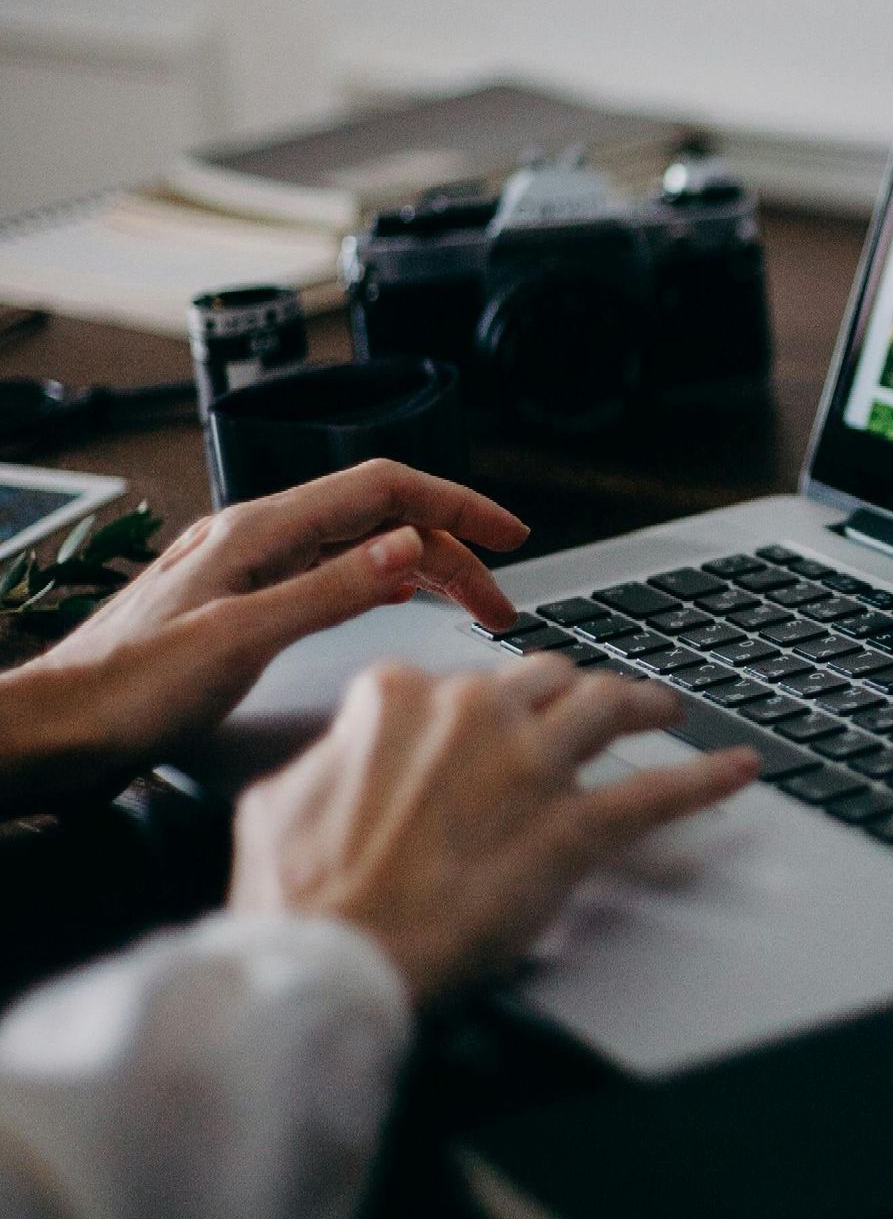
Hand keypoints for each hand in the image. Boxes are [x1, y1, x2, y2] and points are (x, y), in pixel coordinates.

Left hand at [0, 462, 528, 815]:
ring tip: (469, 611)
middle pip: (378, 521)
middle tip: (499, 604)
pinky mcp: (241, 606)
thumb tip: (408, 545)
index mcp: (260, 531)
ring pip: (357, 550)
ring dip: (420, 573)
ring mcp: (248, 571)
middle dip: (450, 552)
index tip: (508, 532)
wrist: (58, 729)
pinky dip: (379, 588)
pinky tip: (396, 607)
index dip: (455, 504)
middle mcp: (256, 539)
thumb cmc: (129, 690)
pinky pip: (329, 578)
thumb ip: (332, 590)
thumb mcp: (242, 639)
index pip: (382, 489)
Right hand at [229, 656, 760, 1003]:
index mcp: (400, 698)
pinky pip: (658, 792)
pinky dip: (706, 779)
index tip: (482, 727)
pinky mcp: (573, 827)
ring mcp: (531, 766)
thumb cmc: (301, 896)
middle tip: (586, 709)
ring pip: (607, 706)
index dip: (473, 708)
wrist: (334, 956)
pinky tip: (739, 769)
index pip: (454, 680)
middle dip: (566, 693)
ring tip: (664, 709)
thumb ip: (328, 761)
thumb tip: (341, 759)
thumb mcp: (282, 801)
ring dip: (643, 705)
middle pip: (543, 680)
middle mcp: (474, 713)